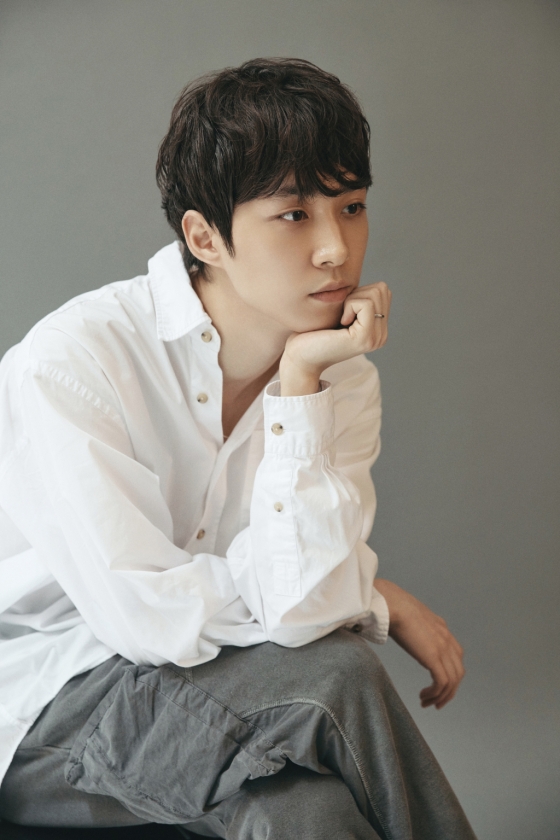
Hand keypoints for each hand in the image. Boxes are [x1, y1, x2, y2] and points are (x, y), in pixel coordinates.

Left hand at [280, 282, 391, 394]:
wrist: (301, 356)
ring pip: (375, 294)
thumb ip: (358, 299)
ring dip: (352, 300)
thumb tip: (371, 283)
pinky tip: (341, 322)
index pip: (382, 291)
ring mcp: (376, 338)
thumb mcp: (341, 311)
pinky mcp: (365, 338)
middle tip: (341, 314)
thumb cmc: (313, 332)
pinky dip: (349, 305)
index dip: (359, 292)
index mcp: (378, 329)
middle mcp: (381, 336)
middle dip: (357, 293)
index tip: (343, 309)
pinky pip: (366, 304)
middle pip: (381, 290)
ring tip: (340, 319)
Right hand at [374, 579, 465, 708]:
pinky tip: (424, 696)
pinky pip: (442, 683)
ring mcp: (442, 648)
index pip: (455, 656)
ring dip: (441, 696)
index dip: (449, 674)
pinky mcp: (434, 657)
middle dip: (449, 690)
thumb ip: (412, 625)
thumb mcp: (409, 616)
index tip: (437, 685)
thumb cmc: (392, 607)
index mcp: (441, 628)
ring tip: (427, 703)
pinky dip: (436, 694)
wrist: (391, 605)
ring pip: (452, 681)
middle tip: (436, 702)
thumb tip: (401, 629)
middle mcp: (446, 638)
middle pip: (458, 672)